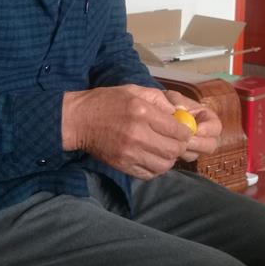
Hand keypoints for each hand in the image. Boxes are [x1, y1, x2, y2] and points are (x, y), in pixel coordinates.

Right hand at [62, 84, 191, 179]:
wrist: (78, 120)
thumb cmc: (106, 101)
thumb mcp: (133, 91)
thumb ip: (159, 100)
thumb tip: (180, 115)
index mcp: (142, 112)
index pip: (177, 130)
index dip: (185, 132)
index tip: (183, 130)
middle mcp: (138, 134)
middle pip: (173, 149)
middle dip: (179, 146)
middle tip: (175, 141)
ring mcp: (129, 153)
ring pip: (164, 165)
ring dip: (168, 158)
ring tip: (163, 150)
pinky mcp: (122, 165)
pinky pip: (149, 174)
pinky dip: (156, 168)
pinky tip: (151, 158)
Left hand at [163, 90, 221, 161]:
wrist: (157, 114)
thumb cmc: (168, 103)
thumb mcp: (172, 97)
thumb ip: (176, 101)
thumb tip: (179, 109)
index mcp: (206, 118)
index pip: (216, 126)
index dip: (209, 130)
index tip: (198, 130)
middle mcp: (204, 135)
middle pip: (210, 145)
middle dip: (199, 144)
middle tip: (186, 141)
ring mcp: (194, 146)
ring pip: (196, 154)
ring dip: (186, 150)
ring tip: (173, 142)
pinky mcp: (184, 153)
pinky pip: (183, 158)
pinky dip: (176, 154)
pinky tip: (167, 146)